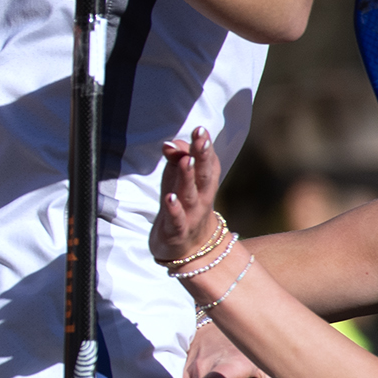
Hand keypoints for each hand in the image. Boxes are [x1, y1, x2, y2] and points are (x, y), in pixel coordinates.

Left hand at [152, 127, 224, 264]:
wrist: (191, 249)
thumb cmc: (183, 205)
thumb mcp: (179, 179)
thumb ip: (177, 157)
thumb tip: (170, 143)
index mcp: (203, 183)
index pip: (208, 161)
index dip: (204, 145)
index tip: (200, 129)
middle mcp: (201, 197)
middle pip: (204, 174)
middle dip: (202, 155)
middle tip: (200, 138)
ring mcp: (191, 215)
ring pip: (190, 194)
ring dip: (188, 177)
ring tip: (185, 161)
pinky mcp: (177, 231)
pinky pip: (176, 219)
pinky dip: (174, 209)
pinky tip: (169, 198)